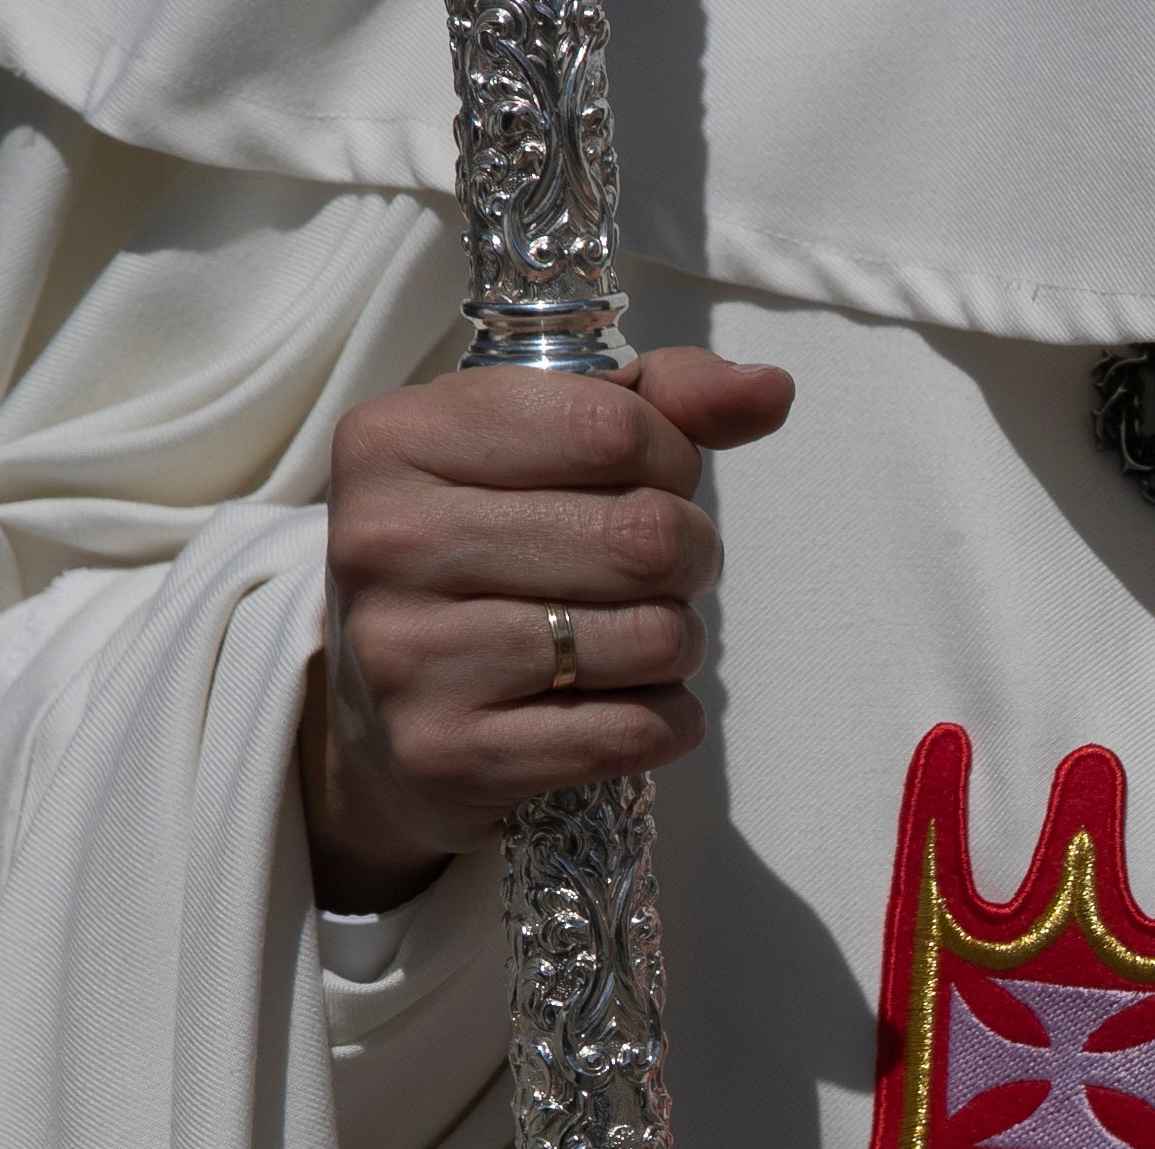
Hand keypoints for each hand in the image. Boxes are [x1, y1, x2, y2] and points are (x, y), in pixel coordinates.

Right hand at [304, 347, 795, 910]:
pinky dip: (665, 719)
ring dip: (678, 641)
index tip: (652, 482)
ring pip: (651, 639)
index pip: (611, 425)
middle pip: (644, 537)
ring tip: (633, 636)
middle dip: (690, 554)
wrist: (388, 717)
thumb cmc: (495, 553)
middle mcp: (385, 541)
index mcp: (396, 438)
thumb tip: (770, 389)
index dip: (671, 458)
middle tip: (661, 571)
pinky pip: (632, 732)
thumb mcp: (552, 449)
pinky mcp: (447, 752)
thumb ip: (667, 400)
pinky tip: (623, 702)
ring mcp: (406, 655)